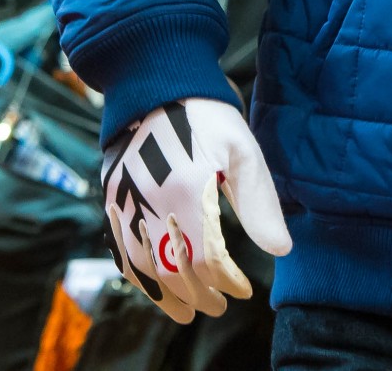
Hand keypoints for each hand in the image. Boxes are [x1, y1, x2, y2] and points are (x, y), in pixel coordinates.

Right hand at [101, 97, 291, 323]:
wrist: (158, 81)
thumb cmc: (208, 115)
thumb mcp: (244, 152)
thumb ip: (259, 204)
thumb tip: (280, 249)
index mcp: (186, 188)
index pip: (207, 256)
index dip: (226, 281)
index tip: (243, 289)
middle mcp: (150, 199)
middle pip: (172, 268)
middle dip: (199, 295)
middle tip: (220, 306)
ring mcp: (125, 199)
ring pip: (141, 266)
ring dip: (165, 294)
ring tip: (188, 310)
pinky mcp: (111, 197)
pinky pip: (120, 248)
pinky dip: (137, 275)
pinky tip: (155, 287)